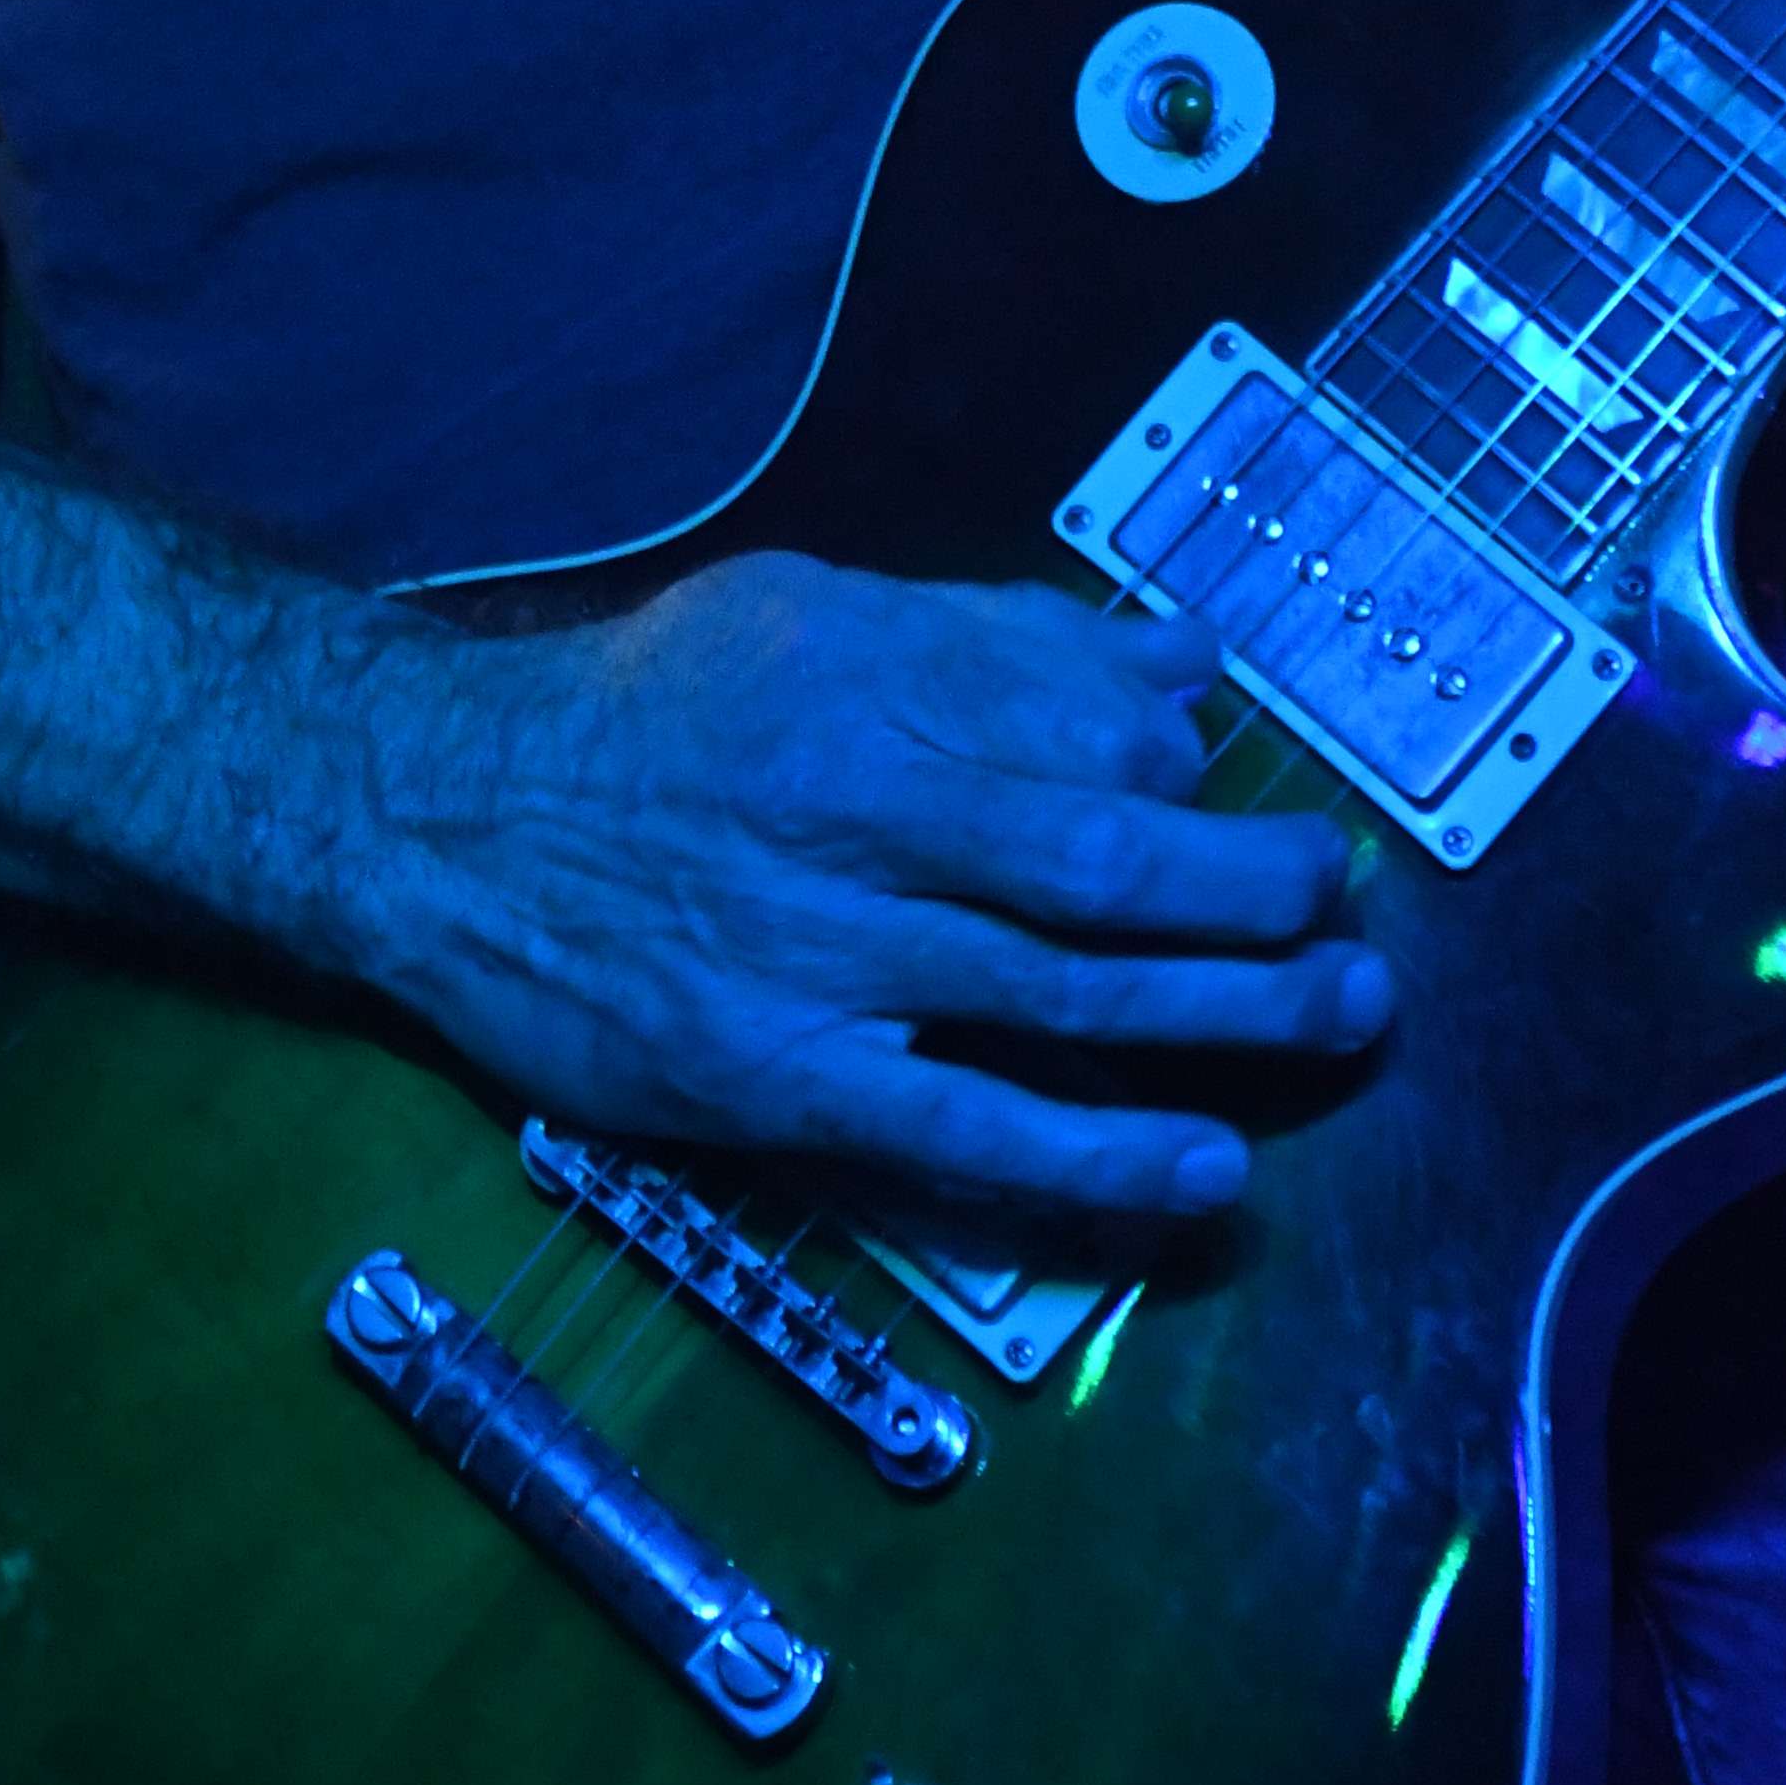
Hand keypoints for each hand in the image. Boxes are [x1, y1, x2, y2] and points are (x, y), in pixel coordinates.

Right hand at [349, 545, 1383, 1227]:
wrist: (442, 822)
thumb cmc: (641, 713)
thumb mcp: (801, 615)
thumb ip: (991, 637)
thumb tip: (1177, 656)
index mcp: (864, 677)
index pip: (1081, 726)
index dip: (1187, 768)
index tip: (1234, 790)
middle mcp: (854, 809)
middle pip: (1104, 859)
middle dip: (1255, 886)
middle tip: (1344, 900)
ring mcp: (820, 956)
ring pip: (1065, 990)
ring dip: (1229, 1011)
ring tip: (1344, 1015)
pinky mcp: (780, 1080)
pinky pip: (966, 1133)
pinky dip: (1096, 1157)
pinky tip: (1203, 1169)